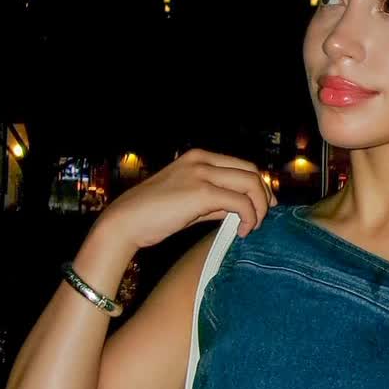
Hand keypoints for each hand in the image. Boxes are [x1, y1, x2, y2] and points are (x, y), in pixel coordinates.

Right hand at [96, 147, 275, 250]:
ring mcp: (201, 173)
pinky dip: (249, 217)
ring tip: (252, 227)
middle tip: (263, 218)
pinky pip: (240, 202)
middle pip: (251, 171)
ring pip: (251, 183)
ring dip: (259, 208)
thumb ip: (215, 202)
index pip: (242, 165)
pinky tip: (242, 231)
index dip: (259, 186)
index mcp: (198, 157)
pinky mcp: (201, 192)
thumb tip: (241, 211)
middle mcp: (202, 160)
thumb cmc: (153, 215)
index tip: (263, 206)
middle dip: (264, 195)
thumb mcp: (188, 202)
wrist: (125, 222)